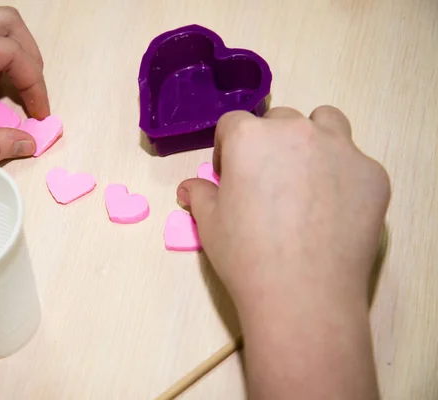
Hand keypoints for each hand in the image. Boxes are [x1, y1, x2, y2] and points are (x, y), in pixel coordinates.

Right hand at [177, 106, 388, 398]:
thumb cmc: (245, 255)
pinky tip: (334, 212)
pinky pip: (354, 163)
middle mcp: (297, 131)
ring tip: (307, 178)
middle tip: (267, 180)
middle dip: (269, 143)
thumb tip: (188, 187)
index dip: (226, 148)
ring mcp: (341, 149)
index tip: (228, 174)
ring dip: (313, 140)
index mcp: (250, 137)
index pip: (233, 123)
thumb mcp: (209, 223)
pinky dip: (343, 177)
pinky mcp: (372, 174)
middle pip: (279, 121)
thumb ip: (199, 194)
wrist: (303, 294)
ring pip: (326, 123)